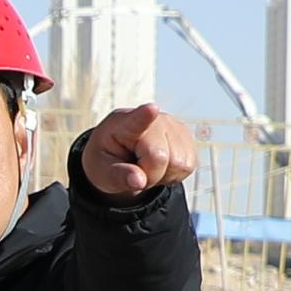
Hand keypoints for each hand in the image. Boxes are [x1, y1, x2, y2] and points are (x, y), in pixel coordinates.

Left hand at [76, 102, 196, 197]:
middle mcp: (154, 120)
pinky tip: (160, 166)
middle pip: (160, 158)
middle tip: (135, 170)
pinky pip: (188, 167)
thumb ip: (118, 176)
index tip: (151, 109)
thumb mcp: (102, 172)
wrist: (122, 155)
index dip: (145, 115)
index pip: (136, 119)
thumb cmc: (108, 160)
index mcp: (124, 124)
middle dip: (149, 174)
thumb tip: (138, 181)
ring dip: (162, 175)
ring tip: (147, 165)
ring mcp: (174, 127)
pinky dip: (173, 174)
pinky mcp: (188, 139)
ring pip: (179, 165)